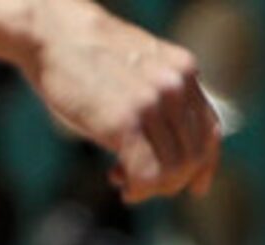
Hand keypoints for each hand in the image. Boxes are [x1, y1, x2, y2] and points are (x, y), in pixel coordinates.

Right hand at [24, 3, 220, 202]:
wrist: (54, 34)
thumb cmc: (86, 56)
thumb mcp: (138, 68)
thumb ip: (160, 93)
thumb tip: (166, 139)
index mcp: (184, 71)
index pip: (210, 131)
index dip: (205, 166)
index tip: (195, 188)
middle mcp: (176, 86)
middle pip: (193, 156)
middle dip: (171, 182)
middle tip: (140, 184)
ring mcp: (152, 103)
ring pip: (173, 171)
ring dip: (151, 188)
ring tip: (122, 179)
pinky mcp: (125, 122)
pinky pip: (147, 175)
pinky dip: (137, 190)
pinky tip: (118, 182)